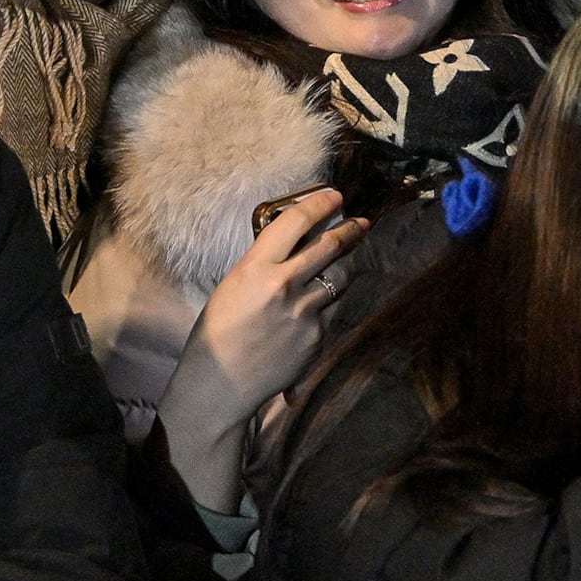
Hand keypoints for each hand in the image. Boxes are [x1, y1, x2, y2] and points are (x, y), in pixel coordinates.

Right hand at [156, 188, 366, 510]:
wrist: (221, 384)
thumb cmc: (219, 333)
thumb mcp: (234, 286)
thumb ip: (265, 264)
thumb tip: (297, 245)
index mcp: (256, 268)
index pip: (296, 222)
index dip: (320, 203)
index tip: (336, 196)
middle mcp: (284, 285)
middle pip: (331, 246)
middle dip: (351, 230)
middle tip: (361, 223)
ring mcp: (305, 312)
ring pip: (341, 277)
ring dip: (347, 264)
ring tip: (351, 257)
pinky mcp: (318, 335)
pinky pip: (333, 309)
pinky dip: (331, 302)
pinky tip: (322, 304)